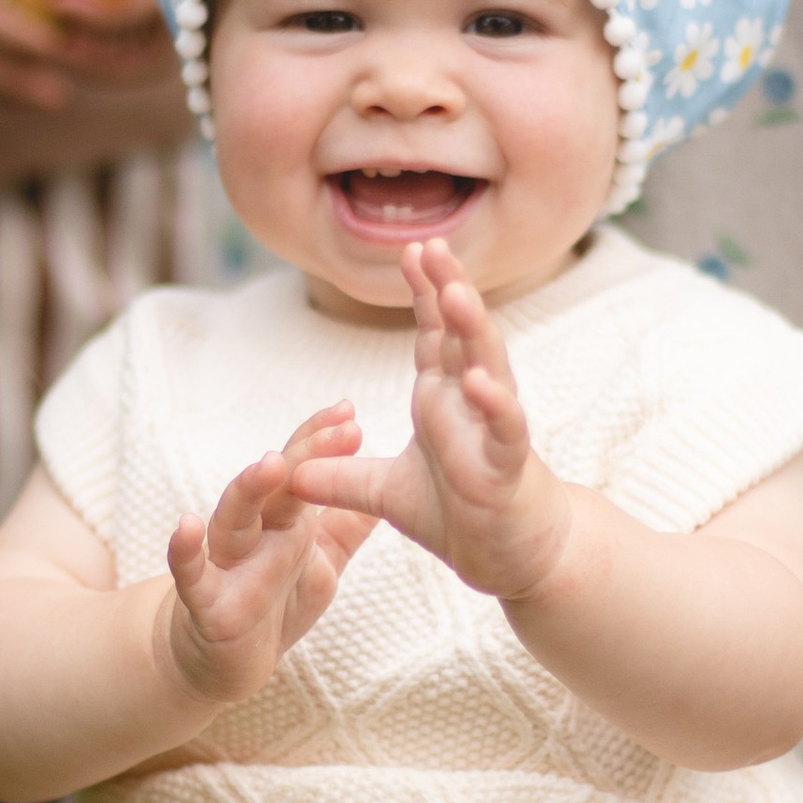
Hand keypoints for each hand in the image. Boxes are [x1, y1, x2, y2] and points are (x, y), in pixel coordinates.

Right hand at [163, 404, 373, 705]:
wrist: (226, 663)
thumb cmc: (274, 604)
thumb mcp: (322, 563)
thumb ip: (349, 525)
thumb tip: (390, 480)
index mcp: (286, 521)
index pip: (303, 470)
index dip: (321, 440)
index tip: (349, 412)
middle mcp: (256, 533)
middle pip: (277, 486)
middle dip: (305, 454)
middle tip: (338, 428)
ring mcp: (227, 563)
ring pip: (234, 518)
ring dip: (250, 489)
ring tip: (271, 464)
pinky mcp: (205, 603)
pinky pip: (192, 575)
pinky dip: (186, 551)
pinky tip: (187, 525)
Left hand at [292, 242, 574, 603]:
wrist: (511, 558)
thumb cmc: (461, 515)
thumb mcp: (384, 495)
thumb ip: (342, 479)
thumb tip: (292, 472)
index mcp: (443, 400)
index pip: (435, 335)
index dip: (426, 292)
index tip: (412, 249)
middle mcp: (470, 405)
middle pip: (462, 335)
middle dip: (450, 288)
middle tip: (433, 244)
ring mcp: (492, 432)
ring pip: (489, 369)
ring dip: (474, 330)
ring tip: (456, 293)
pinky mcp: (508, 467)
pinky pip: (505, 429)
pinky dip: (495, 405)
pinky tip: (480, 382)